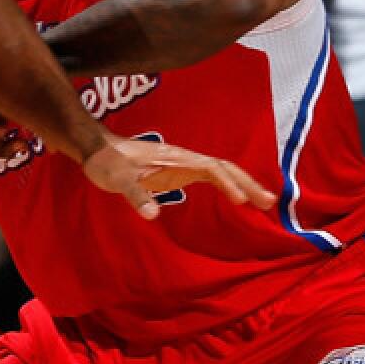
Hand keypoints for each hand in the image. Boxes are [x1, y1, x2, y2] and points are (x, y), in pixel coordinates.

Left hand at [84, 136, 275, 220]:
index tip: (242, 201)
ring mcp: (180, 163)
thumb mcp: (116, 178)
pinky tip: (233, 196)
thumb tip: (152, 214)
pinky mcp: (175, 170)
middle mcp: (181, 158)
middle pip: (222, 166)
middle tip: (269, 201)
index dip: (227, 182)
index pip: (209, 167)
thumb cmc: (105, 162)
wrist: (95, 149)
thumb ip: (133, 194)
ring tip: (262, 201)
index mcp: (174, 158)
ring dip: (241, 182)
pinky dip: (226, 184)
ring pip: (218, 169)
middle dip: (246, 182)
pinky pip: (208, 175)